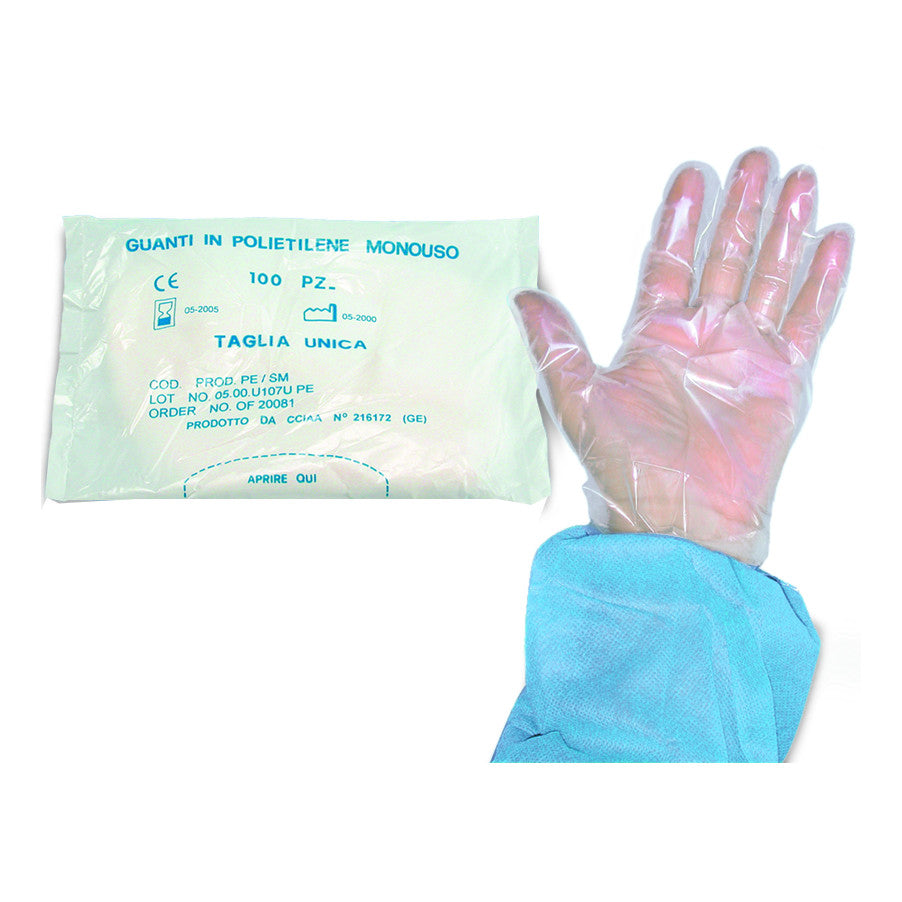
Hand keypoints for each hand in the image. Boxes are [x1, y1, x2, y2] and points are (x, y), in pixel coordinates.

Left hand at [514, 149, 851, 564]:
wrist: (681, 524)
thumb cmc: (629, 471)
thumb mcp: (581, 401)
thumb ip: (556, 346)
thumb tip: (521, 298)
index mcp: (653, 336)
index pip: (669, 261)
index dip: (679, 219)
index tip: (691, 177)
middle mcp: (700, 337)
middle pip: (725, 257)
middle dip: (740, 209)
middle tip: (756, 159)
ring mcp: (743, 355)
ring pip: (768, 276)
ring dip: (783, 231)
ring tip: (798, 182)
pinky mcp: (780, 380)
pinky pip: (806, 321)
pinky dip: (820, 282)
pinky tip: (831, 241)